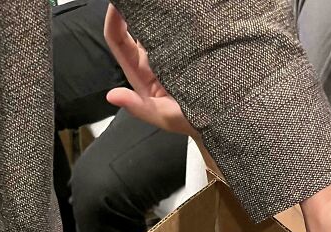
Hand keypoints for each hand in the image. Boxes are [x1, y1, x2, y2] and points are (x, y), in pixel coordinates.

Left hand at [104, 5, 194, 135]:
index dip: (114, 21)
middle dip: (133, 10)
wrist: (219, 119)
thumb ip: (137, 107)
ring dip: (153, 11)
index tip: (117, 4)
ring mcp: (169, 51)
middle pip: (134, 27)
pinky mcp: (186, 47)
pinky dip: (175, 17)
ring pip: (154, 24)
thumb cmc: (188, 121)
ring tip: (158, 2)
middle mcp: (151, 58)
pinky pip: (176, 28)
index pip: (118, 42)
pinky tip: (177, 8)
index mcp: (139, 72)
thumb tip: (111, 96)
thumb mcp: (162, 117)